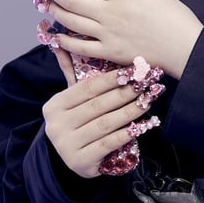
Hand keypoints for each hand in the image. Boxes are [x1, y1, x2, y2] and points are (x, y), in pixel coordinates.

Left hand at [43, 0, 202, 78]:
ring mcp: (107, 34)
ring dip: (56, 13)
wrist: (184, 46)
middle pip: (71, 1)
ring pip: (72, 22)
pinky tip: (57, 36)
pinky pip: (80, 47)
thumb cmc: (172, 15)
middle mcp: (108, 13)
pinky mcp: (109, 53)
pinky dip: (65, 41)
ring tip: (47, 5)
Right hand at [43, 49, 148, 178]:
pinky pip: (109, 144)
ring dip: (130, 111)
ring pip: (106, 124)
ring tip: (148, 100)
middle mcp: (57, 126)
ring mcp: (67, 146)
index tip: (133, 70)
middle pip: (98, 105)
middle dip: (125, 92)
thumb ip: (71, 70)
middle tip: (146, 83)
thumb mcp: (72, 98)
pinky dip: (127, 133)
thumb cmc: (77, 119)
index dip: (112, 78)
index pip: (88, 88)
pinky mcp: (81, 163)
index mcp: (55, 105)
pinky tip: (142, 125)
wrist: (69, 158)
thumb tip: (60, 39)